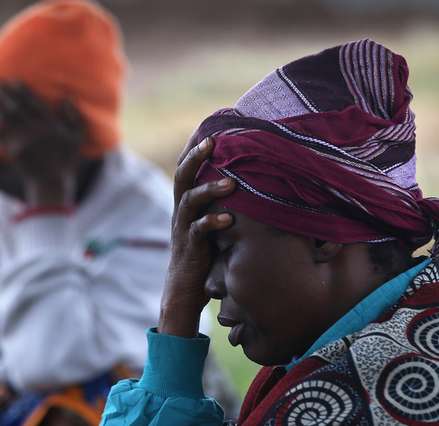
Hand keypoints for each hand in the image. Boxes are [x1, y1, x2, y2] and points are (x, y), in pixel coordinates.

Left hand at [0, 79, 84, 205]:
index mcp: (49, 123)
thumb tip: (66, 98)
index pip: (33, 102)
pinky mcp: (12, 150)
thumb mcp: (77, 137)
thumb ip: (74, 117)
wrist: (52, 181)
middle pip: (15, 105)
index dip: (23, 90)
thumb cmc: (66, 160)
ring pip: (3, 116)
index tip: (13, 80)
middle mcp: (33, 128)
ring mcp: (21, 138)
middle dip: (3, 91)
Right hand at [158, 130, 234, 337]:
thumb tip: (256, 179)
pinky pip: (198, 232)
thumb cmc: (206, 252)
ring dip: (209, 189)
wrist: (185, 288)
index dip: (195, 145)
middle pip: (182, 175)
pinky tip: (228, 220)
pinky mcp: (190, 247)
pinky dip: (212, 223)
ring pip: (190, 201)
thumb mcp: (214, 220)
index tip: (210, 123)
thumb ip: (225, 201)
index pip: (187, 166)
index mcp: (187, 201)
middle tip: (213, 141)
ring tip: (231, 182)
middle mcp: (182, 210)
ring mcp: (184, 228)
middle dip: (195, 156)